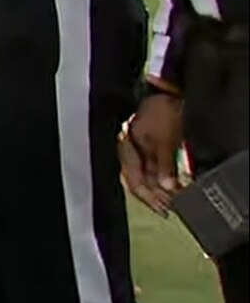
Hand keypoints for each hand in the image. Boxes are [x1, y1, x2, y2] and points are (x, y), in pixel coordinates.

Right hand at [119, 93, 185, 216]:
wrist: (165, 92)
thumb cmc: (158, 112)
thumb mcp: (162, 140)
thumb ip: (162, 165)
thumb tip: (165, 187)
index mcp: (125, 150)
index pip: (133, 182)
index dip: (148, 198)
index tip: (164, 210)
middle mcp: (129, 153)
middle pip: (140, 182)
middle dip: (157, 196)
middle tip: (172, 208)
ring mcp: (140, 150)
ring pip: (149, 177)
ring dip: (163, 189)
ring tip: (178, 199)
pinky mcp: (152, 147)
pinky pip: (157, 169)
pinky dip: (167, 179)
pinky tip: (177, 185)